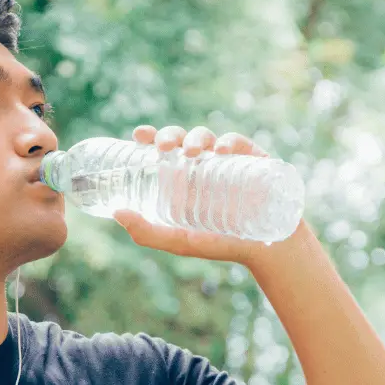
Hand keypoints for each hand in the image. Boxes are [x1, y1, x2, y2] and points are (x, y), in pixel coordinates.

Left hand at [113, 124, 273, 264]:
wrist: (267, 249)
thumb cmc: (222, 245)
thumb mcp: (180, 242)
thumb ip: (147, 233)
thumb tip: (116, 213)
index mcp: (183, 178)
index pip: (164, 149)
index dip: (151, 136)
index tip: (138, 135)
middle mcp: (203, 165)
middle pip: (183, 139)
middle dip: (171, 134)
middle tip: (164, 146)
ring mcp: (229, 161)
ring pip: (207, 137)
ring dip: (195, 137)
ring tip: (191, 153)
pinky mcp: (253, 159)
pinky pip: (238, 143)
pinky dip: (228, 142)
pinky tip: (221, 151)